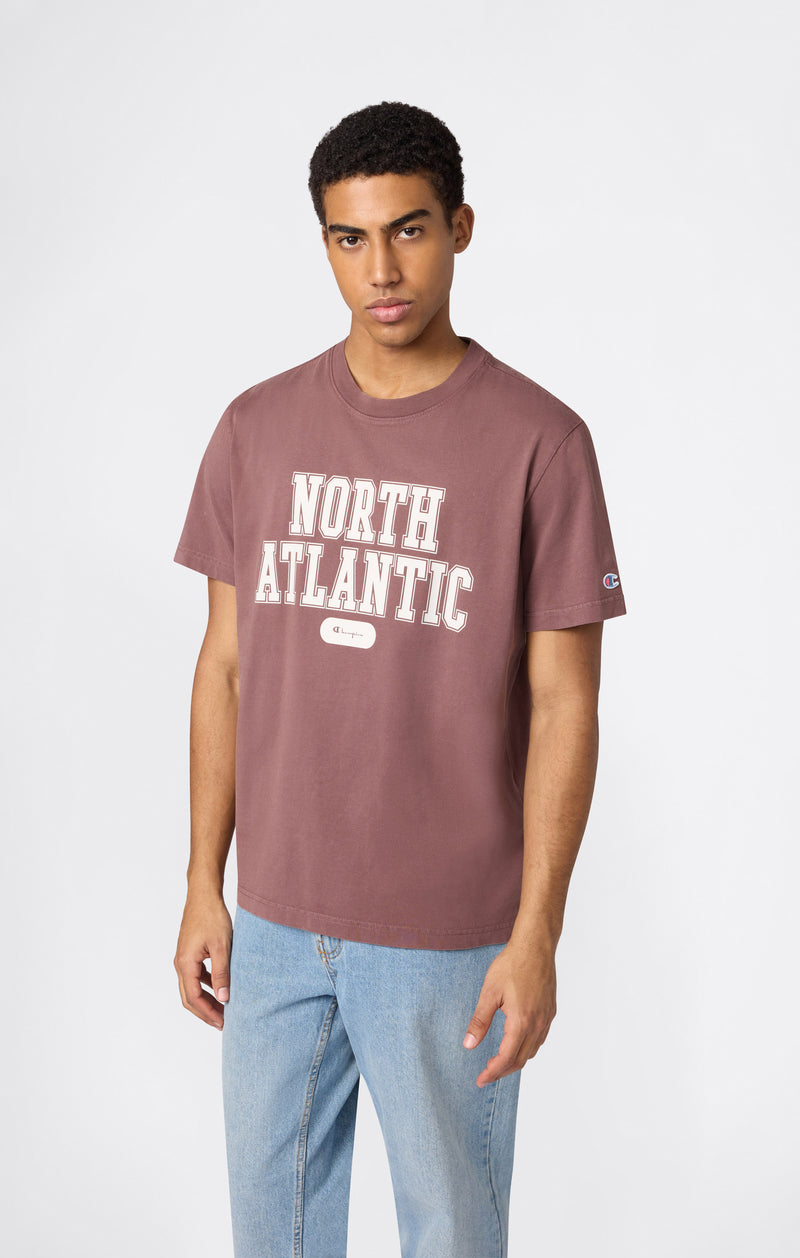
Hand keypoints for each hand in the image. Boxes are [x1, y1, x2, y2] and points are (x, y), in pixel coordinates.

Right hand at [174, 890, 232, 1029]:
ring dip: (206, 1000)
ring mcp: (183, 958)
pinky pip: (196, 976)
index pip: (193, 998)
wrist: (203, 894)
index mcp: (185, 963)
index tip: (223, 1023)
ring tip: (224, 1009)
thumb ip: (222, 973)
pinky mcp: (189, 953)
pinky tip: (221, 988)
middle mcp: (180, 963)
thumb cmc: (212, 916)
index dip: (208, 1013)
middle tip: (223, 1023)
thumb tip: (224, 998)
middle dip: (205, 1012)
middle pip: (189, 997)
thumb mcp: (222, 946)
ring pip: (192, 988)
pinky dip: (206, 986)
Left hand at [462, 938, 556, 1086]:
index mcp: (521, 1021)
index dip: (492, 1073)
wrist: (536, 946)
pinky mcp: (550, 1011)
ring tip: (498, 1062)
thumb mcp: (489, 992)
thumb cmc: (512, 965)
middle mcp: (537, 1024)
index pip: (506, 1058)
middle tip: (485, 1074)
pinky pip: (539, 1039)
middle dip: (502, 1071)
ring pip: (532, 1051)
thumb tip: (468, 1044)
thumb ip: (480, 1020)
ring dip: (515, 1061)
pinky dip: (527, 1048)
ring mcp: (546, 1018)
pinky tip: (516, 1043)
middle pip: (520, 1059)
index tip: (480, 1080)